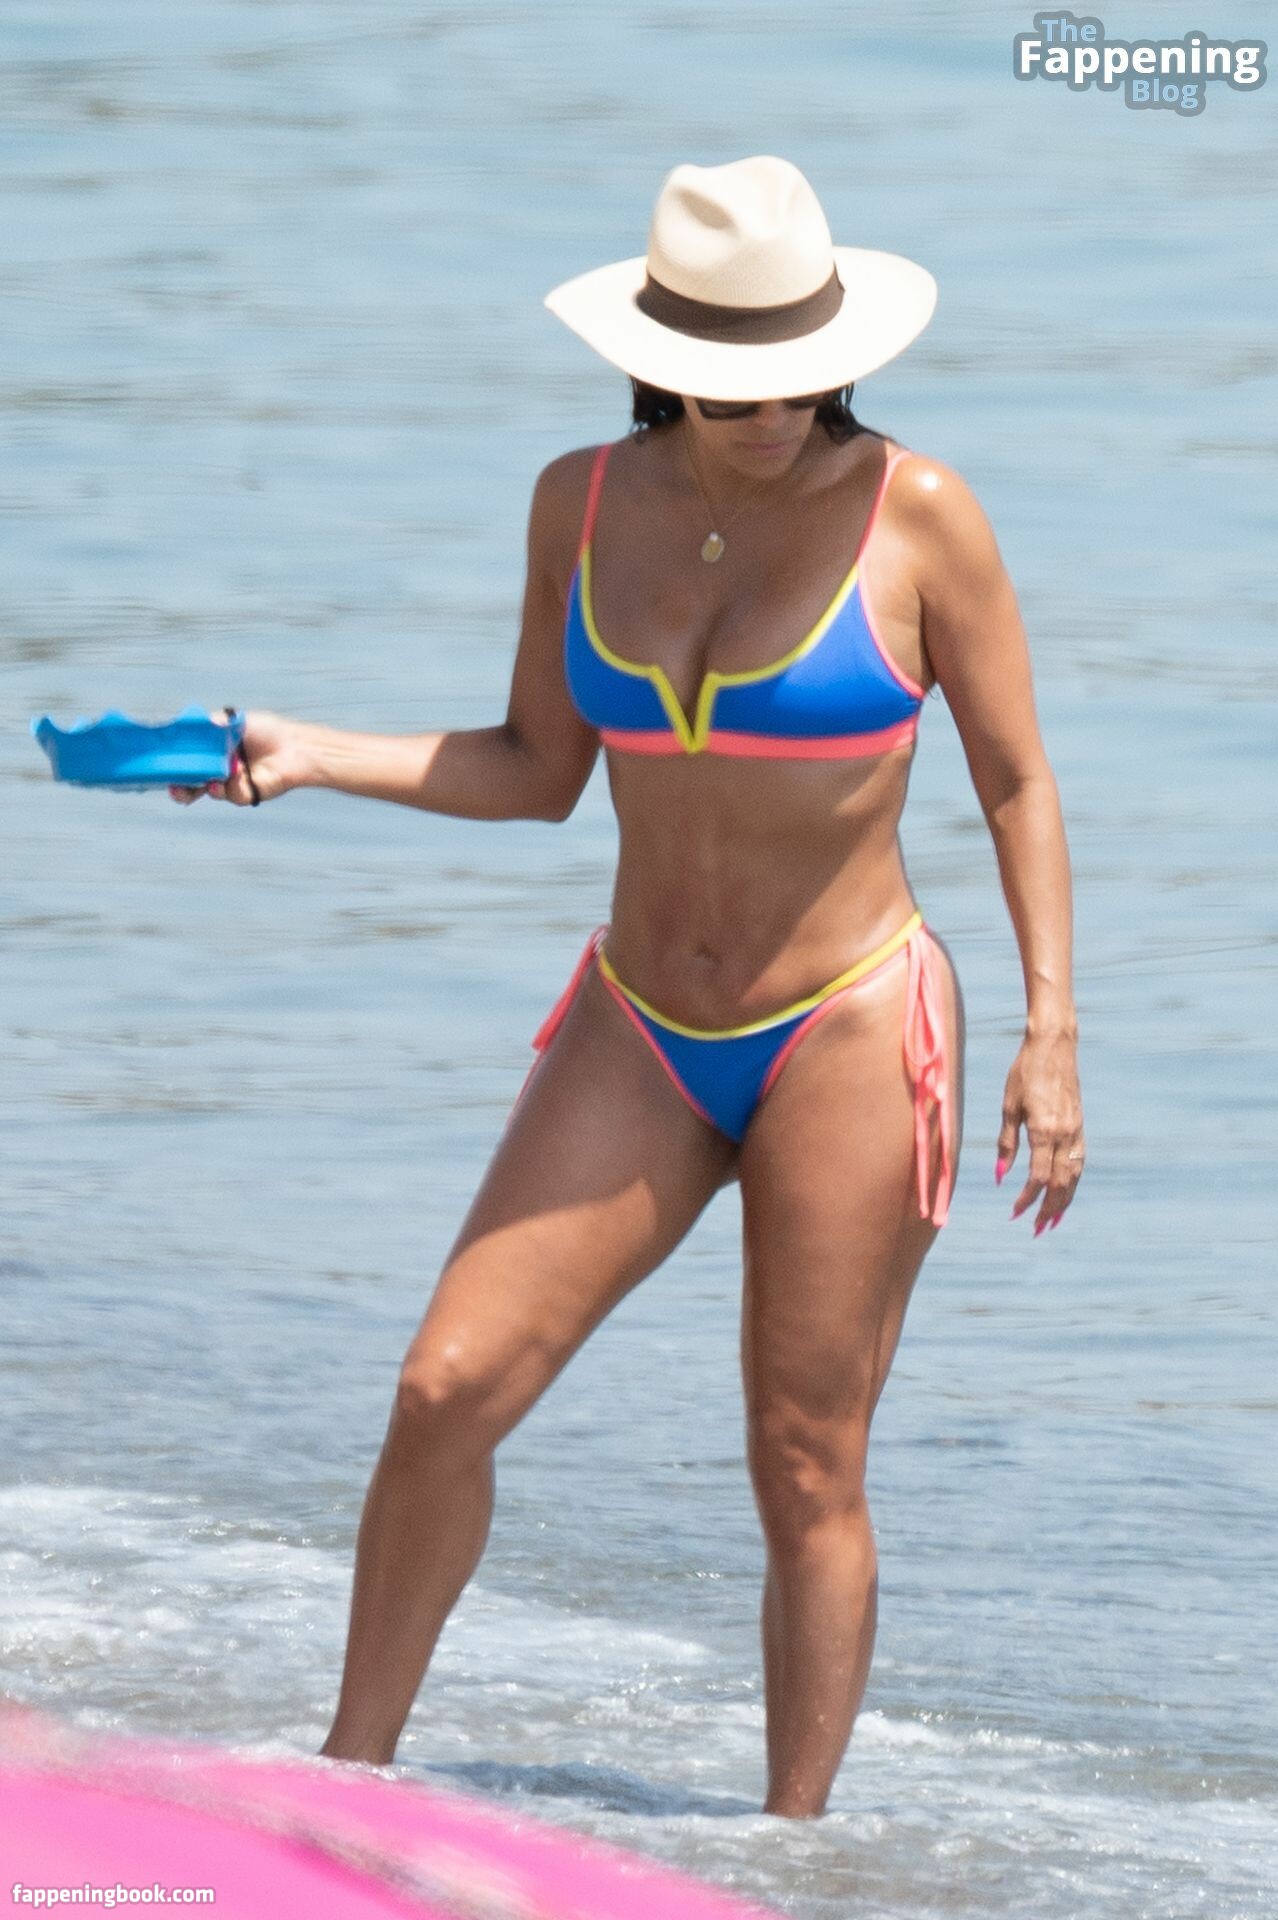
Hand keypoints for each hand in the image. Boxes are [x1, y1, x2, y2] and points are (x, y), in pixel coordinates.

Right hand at [168, 709, 308, 807]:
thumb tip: (187, 724)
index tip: (160, 766)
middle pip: (190, 784)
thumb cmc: (263, 731)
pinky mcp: (245, 795)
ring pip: (208, 792)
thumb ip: (209, 725)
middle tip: (174, 787)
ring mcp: (230, 784)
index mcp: (210, 752)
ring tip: (204, 782)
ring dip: (203, 787)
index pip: (185, 761)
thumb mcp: (231, 721)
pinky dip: (232, 783)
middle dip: (179, 788)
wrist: (292, 747)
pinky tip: (237, 771)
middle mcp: (216, 770)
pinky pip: (232, 793)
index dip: (172, 765)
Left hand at [995, 1030, 1084, 1235]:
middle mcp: (1066, 1135)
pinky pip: (1080, 1162)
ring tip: (1053, 1220)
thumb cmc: (1025, 1072)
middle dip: (1049, 1210)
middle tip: (1037, 1230)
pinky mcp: (1081, 1126)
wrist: (1055, 1045)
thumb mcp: (1009, 1106)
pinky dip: (1073, 1182)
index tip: (1014, 1212)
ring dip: (1064, 1201)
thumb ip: (1006, 1143)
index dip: (1027, 1199)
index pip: (1037, 1177)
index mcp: (1044, 1131)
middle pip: (1060, 1184)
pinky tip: (1064, 1191)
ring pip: (1074, 1176)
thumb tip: (999, 1176)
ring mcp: (1077, 1131)